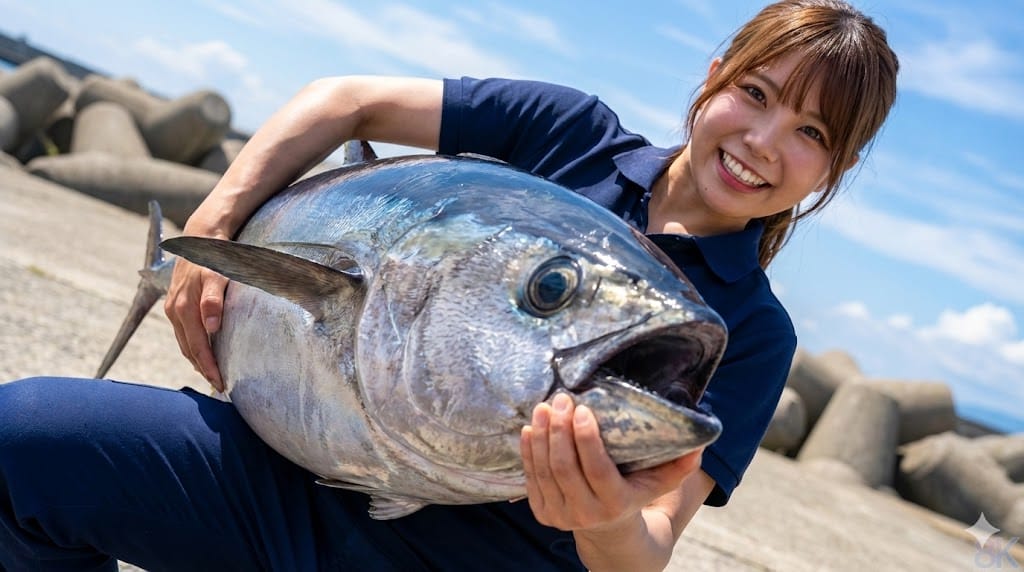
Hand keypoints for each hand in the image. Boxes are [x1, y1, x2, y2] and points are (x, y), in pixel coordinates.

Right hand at [164, 254, 228, 390]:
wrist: (201, 236)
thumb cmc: (213, 257)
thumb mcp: (216, 276)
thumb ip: (213, 300)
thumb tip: (212, 327)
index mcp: (183, 308)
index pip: (197, 347)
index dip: (208, 367)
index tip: (221, 383)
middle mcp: (174, 311)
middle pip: (188, 349)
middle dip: (203, 369)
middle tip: (220, 386)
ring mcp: (173, 308)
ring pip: (184, 342)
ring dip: (197, 360)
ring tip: (213, 375)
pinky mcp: (176, 305)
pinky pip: (184, 333)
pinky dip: (193, 346)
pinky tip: (204, 353)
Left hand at [520, 392, 703, 532]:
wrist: (609, 530)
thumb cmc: (636, 493)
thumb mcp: (661, 482)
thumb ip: (680, 464)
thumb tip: (700, 442)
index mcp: (616, 503)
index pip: (597, 469)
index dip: (586, 439)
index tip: (582, 408)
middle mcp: (586, 513)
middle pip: (565, 467)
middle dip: (560, 430)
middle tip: (560, 399)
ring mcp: (561, 515)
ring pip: (544, 471)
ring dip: (541, 435)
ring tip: (544, 407)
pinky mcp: (543, 513)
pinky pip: (531, 478)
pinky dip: (528, 451)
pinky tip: (530, 428)